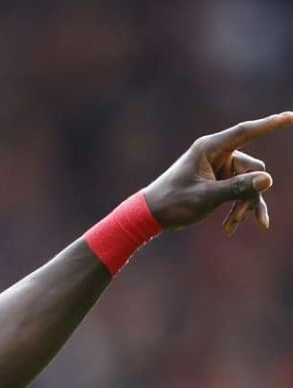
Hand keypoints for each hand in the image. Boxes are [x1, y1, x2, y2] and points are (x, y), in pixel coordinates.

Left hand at [144, 112, 292, 234]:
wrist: (152, 215)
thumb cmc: (173, 202)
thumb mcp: (206, 197)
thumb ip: (237, 188)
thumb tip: (268, 179)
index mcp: (210, 148)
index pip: (246, 131)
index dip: (270, 124)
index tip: (291, 117)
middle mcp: (218, 154)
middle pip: (253, 169)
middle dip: (249, 194)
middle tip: (236, 218)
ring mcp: (220, 168)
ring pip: (250, 184)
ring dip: (244, 205)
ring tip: (232, 225)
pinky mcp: (221, 181)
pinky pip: (241, 192)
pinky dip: (239, 209)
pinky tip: (233, 228)